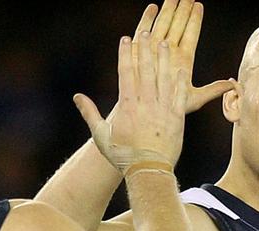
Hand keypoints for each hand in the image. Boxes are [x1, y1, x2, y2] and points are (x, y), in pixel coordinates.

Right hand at [74, 32, 188, 172]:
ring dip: (164, 59)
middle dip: (145, 49)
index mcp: (127, 107)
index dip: (126, 54)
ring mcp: (162, 110)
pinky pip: (179, 95)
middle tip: (147, 32)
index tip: (126, 39)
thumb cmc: (122, 156)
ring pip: (164, 78)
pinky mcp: (177, 118)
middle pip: (146, 70)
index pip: (126, 73)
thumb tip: (77, 97)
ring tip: (164, 43)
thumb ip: (90, 113)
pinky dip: (180, 81)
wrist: (147, 171)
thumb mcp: (101, 136)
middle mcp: (145, 104)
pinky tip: (181, 69)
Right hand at [133, 0, 233, 112]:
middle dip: (182, 9)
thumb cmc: (168, 110)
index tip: (198, 5)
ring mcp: (154, 51)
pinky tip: (153, 8)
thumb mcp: (194, 99)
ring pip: (162, 25)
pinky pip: (143, 33)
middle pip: (177, 25)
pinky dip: (147, 20)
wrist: (147, 116)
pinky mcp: (139, 54)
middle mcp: (169, 53)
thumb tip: (233, 85)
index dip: (194, 20)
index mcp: (183, 61)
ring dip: (168, 10)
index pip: (191, 35)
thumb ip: (213, 90)